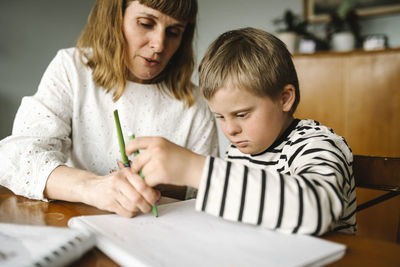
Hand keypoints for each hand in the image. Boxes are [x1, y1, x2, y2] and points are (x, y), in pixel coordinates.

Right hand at [45, 165, 159, 217]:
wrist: (91, 187)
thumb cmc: (112, 182)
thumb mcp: (126, 177)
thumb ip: (141, 183)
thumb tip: (157, 193)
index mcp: (126, 173)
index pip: (142, 185)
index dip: (151, 194)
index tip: (155, 197)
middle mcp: (119, 181)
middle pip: (138, 197)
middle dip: (147, 204)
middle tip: (149, 206)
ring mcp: (113, 193)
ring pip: (133, 206)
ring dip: (139, 209)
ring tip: (140, 207)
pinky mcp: (109, 204)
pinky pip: (125, 212)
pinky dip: (132, 213)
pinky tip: (131, 210)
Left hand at [125, 137, 205, 188]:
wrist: (196, 168)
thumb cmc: (183, 159)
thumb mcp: (167, 147)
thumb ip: (152, 149)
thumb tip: (135, 156)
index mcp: (157, 141)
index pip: (135, 142)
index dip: (128, 149)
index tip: (127, 154)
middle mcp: (156, 149)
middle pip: (137, 161)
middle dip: (137, 169)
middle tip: (143, 172)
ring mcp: (158, 161)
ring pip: (142, 172)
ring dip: (146, 177)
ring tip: (157, 176)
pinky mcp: (160, 173)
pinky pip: (147, 181)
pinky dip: (151, 184)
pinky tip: (159, 181)